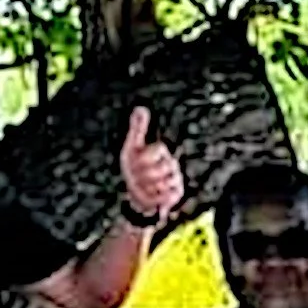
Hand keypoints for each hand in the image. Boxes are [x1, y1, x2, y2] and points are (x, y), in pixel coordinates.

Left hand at [118, 107, 184, 225]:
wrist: (137, 195)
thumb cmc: (134, 169)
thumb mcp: (132, 148)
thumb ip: (137, 129)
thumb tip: (140, 108)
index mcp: (161, 151)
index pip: (157, 149)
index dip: (143, 158)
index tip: (134, 164)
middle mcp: (171, 164)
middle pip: (160, 168)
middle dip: (143, 176)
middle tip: (137, 179)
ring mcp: (175, 179)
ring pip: (163, 183)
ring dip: (148, 188)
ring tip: (143, 188)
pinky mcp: (176, 194)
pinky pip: (168, 195)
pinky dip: (155, 199)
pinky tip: (149, 197)